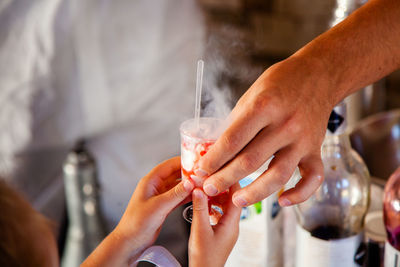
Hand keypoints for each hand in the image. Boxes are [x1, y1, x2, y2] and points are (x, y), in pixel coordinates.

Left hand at [82, 157, 193, 265]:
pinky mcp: (164, 206)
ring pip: (178, 186)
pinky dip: (187, 196)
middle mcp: (156, 186)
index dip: (184, 162)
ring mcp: (160, 196)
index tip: (197, 162)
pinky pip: (178, 197)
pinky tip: (196, 196)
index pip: (169, 165)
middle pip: (175, 174)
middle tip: (204, 174)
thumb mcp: (158, 206)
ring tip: (203, 185)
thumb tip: (190, 182)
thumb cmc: (136, 223)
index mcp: (150, 181)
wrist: (130, 242)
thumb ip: (175, 194)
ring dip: (189, 186)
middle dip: (189, 173)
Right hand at [188, 185, 241, 266]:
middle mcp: (232, 225)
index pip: (236, 196)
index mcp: (232, 224)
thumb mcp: (200, 230)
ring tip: (204, 190)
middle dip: (220, 188)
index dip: (230, 181)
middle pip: (231, 199)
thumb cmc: (204, 259)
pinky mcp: (221, 232)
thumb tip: (198, 189)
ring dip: (215, 197)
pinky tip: (203, 205)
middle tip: (209, 179)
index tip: (222, 170)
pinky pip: (219, 214)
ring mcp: (227, 229)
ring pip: (225, 206)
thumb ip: (200, 208)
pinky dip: (212, 206)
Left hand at [198, 56, 334, 207]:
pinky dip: (300, 194)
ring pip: (278, 175)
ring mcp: (303, 139)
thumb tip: (217, 148)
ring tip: (236, 201)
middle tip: (209, 188)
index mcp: (264, 106)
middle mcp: (285, 124)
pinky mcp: (317, 149)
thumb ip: (237, 121)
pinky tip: (283, 201)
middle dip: (225, 179)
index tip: (200, 170)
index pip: (232, 140)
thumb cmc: (281, 82)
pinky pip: (312, 178)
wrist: (318, 74)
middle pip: (250, 161)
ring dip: (255, 193)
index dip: (213, 159)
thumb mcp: (252, 94)